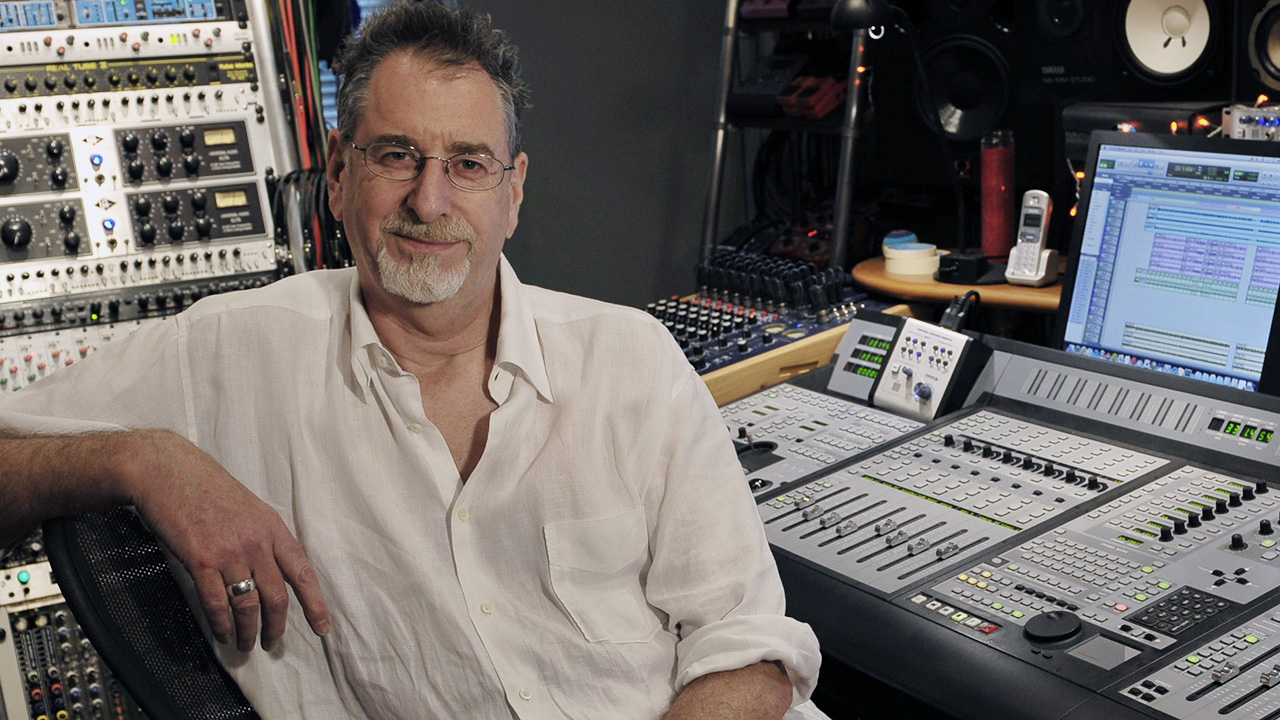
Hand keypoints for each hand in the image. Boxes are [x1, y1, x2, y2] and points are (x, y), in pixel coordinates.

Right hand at [124, 430, 329, 651]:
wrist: (168, 472)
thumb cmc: (208, 488)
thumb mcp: (250, 508)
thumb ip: (265, 538)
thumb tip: (273, 571)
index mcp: (273, 528)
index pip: (302, 573)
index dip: (315, 604)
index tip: (322, 628)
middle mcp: (257, 542)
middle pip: (277, 597)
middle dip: (277, 627)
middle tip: (273, 644)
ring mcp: (229, 553)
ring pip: (248, 605)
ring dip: (248, 631)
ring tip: (246, 645)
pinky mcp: (201, 561)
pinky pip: (216, 603)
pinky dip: (221, 625)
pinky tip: (223, 634)